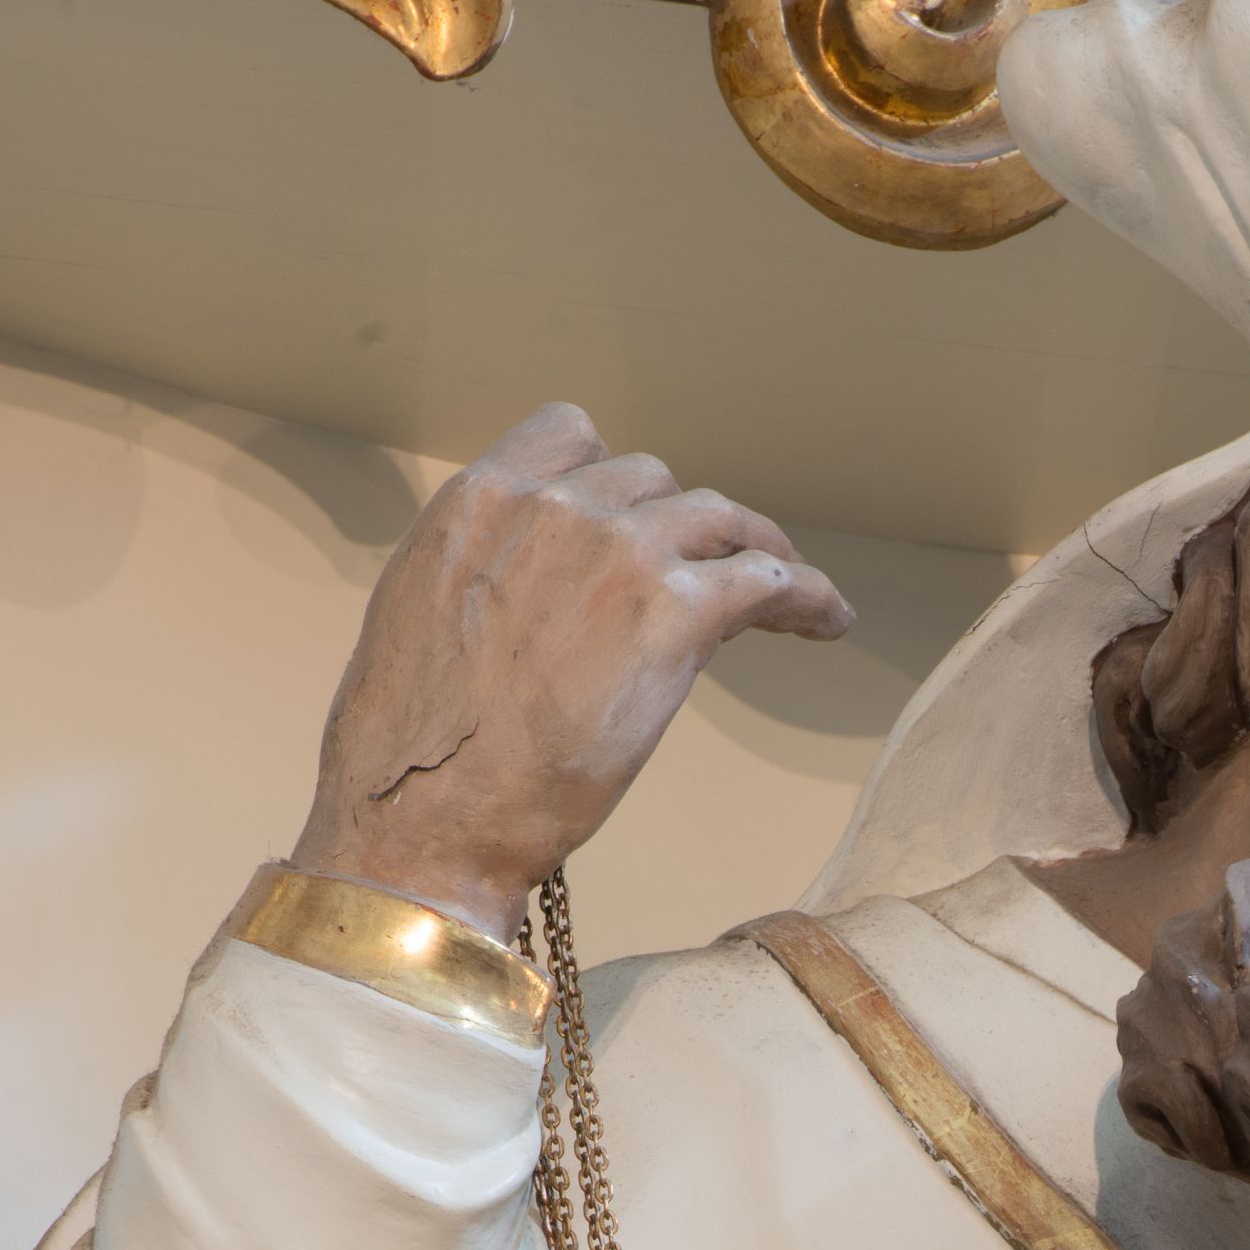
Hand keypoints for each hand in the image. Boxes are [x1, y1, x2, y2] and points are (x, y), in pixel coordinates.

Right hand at [290, 401, 852, 942]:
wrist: (428, 814)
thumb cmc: (418, 751)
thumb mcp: (424, 619)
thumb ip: (486, 577)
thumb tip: (536, 599)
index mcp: (479, 501)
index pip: (573, 435)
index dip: (616, 481)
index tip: (639, 519)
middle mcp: (553, 506)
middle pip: (655, 482)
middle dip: (685, 527)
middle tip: (717, 576)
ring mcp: (619, 552)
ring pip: (719, 519)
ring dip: (760, 549)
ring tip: (793, 590)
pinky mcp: (675, 613)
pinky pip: (770, 584)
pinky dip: (812, 597)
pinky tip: (831, 621)